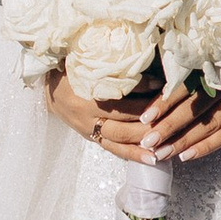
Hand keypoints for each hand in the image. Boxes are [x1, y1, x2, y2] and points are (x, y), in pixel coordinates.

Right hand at [42, 73, 164, 164]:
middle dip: (149, 117)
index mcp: (84, 90)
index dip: (141, 87)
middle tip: (172, 114)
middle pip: (122, 118)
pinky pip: (114, 150)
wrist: (48, 92)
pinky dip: (133, 155)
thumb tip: (143, 60)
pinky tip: (152, 158)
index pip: (117, 90)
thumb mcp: (84, 64)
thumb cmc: (70, 72)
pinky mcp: (92, 139)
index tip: (161, 83)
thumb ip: (109, 65)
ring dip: (144, 139)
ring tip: (166, 141)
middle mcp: (86, 113)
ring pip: (120, 138)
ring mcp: (89, 129)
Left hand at [141, 60, 220, 165]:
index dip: (164, 102)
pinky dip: (207, 146)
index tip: (144, 118)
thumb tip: (148, 90)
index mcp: (217, 61)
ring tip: (161, 154)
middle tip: (147, 142)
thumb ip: (188, 68)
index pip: (186, 85)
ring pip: (210, 125)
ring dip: (184, 142)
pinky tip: (187, 156)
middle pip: (196, 108)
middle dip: (169, 127)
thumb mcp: (213, 54)